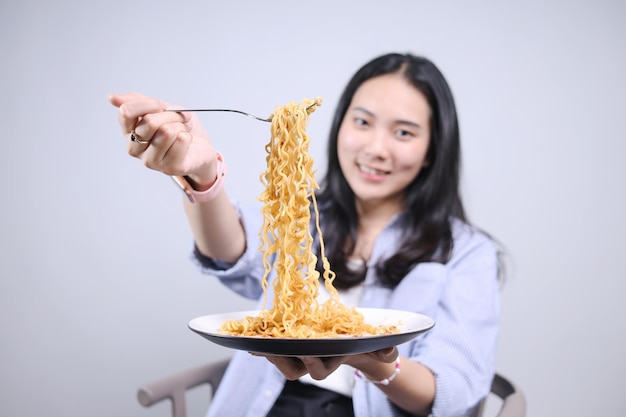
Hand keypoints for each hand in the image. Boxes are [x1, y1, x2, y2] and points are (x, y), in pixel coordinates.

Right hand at [108, 92, 218, 185]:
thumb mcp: (162, 108)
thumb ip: (140, 102)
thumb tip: (112, 98)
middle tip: (178, 121)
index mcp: (130, 131)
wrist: (201, 147)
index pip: (126, 113)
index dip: (147, 104)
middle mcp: (135, 148)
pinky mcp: (168, 168)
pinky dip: (188, 137)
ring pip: (166, 131)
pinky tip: (186, 143)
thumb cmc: (181, 128)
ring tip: (182, 132)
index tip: (160, 105)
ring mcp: (150, 161)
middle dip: (170, 115)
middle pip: (150, 122)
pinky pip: (180, 141)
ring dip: (180, 126)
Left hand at [254, 347, 398, 380]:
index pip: (316, 370)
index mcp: (328, 363)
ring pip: (278, 360)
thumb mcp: (373, 343)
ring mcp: (297, 354)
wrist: (347, 338)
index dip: (311, 363)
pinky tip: (248, 335)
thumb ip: (384, 348)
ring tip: (257, 341)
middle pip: (291, 370)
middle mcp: (310, 362)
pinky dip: (261, 342)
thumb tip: (390, 352)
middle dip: (281, 360)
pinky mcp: (287, 343)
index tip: (306, 352)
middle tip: (273, 348)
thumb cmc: (359, 341)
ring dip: (268, 352)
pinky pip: (272, 346)